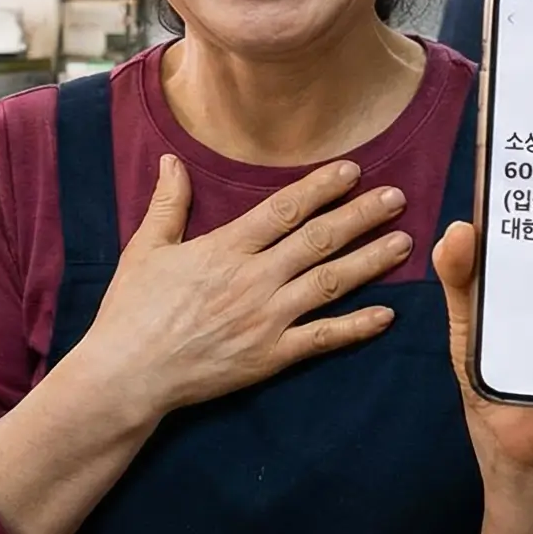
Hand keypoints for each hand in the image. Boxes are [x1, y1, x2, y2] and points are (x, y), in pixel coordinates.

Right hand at [68, 157, 412, 419]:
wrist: (128, 373)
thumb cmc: (131, 310)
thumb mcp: (145, 249)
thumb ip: (168, 203)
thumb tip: (174, 160)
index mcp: (225, 249)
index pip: (283, 210)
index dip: (321, 188)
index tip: (353, 171)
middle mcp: (253, 279)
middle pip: (318, 240)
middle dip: (361, 216)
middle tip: (397, 198)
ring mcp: (266, 319)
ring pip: (330, 283)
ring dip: (370, 261)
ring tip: (403, 242)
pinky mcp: (270, 356)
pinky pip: (323, 338)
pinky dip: (357, 327)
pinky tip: (387, 314)